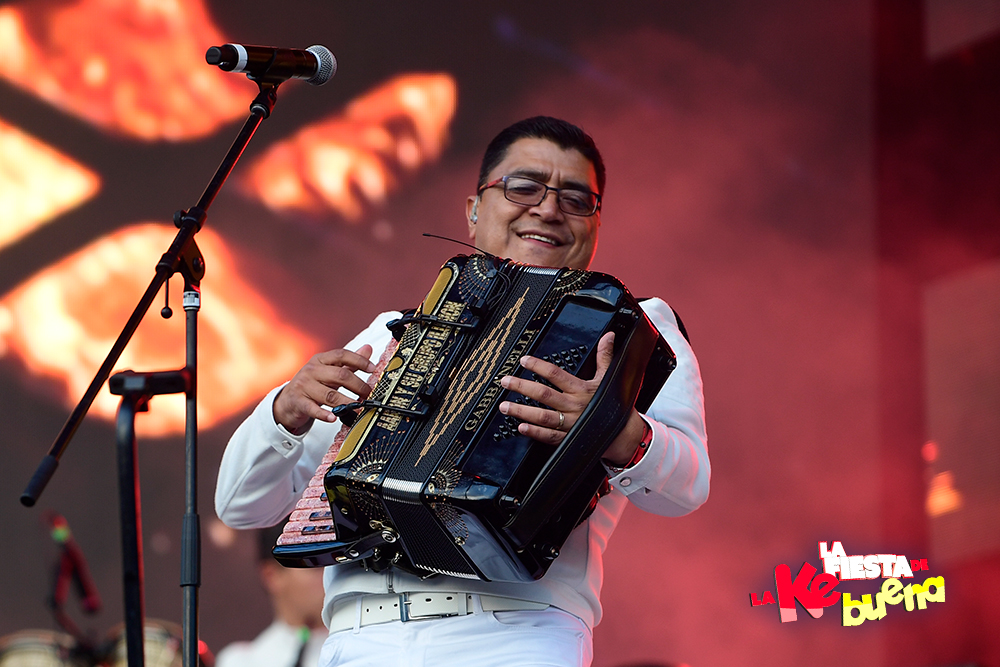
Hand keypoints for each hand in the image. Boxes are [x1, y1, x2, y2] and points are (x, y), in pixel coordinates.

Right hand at [272, 345, 375, 433]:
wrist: (287, 401)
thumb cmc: (312, 384)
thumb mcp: (329, 371)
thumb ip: (349, 362)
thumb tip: (368, 349)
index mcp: (320, 360)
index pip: (342, 355)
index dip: (359, 361)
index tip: (373, 369)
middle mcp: (311, 370)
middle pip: (340, 375)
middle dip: (358, 385)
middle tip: (368, 394)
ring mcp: (303, 386)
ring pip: (330, 394)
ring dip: (347, 402)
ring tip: (358, 408)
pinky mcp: (298, 402)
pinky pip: (313, 409)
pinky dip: (325, 414)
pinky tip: (335, 417)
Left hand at [498, 331, 615, 445]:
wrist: (623, 433)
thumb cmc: (612, 403)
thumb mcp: (607, 378)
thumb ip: (604, 356)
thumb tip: (608, 336)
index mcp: (581, 389)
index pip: (556, 374)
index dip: (538, 366)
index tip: (524, 360)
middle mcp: (574, 405)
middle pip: (544, 395)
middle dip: (522, 387)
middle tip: (505, 381)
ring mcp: (570, 423)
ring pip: (543, 416)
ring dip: (522, 411)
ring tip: (504, 406)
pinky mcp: (569, 438)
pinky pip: (549, 437)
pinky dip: (535, 433)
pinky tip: (521, 427)